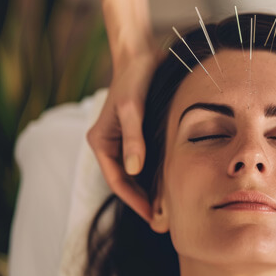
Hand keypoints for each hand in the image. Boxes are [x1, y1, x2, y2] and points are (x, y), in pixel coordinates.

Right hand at [86, 50, 157, 221]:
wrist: (140, 55)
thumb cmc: (134, 79)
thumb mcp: (133, 109)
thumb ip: (133, 139)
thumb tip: (133, 170)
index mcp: (101, 142)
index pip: (118, 181)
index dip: (135, 201)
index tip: (153, 217)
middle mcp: (109, 144)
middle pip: (126, 181)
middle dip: (144, 201)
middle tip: (165, 221)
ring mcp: (123, 140)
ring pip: (137, 174)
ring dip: (151, 190)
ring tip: (172, 208)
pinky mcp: (137, 135)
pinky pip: (146, 161)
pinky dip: (158, 174)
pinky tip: (174, 183)